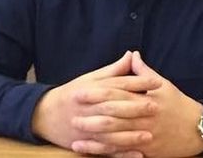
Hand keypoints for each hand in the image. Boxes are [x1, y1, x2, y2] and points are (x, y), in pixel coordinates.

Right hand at [31, 51, 160, 154]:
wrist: (44, 114)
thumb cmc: (72, 93)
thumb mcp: (91, 78)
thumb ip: (113, 70)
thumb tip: (132, 54)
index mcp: (93, 90)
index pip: (119, 84)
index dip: (139, 82)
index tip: (158, 82)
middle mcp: (90, 108)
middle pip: (115, 107)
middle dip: (136, 107)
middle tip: (157, 106)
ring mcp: (87, 127)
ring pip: (111, 132)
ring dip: (130, 134)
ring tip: (150, 134)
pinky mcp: (86, 143)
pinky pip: (106, 150)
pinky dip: (121, 153)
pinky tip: (137, 154)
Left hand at [71, 51, 202, 157]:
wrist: (199, 129)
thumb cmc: (178, 104)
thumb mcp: (164, 85)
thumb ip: (144, 72)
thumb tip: (131, 55)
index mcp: (145, 99)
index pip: (117, 94)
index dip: (97, 93)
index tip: (80, 91)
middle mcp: (143, 118)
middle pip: (113, 116)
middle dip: (91, 114)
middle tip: (71, 112)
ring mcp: (144, 136)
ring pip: (115, 136)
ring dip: (93, 135)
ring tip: (75, 132)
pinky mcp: (145, 151)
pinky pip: (121, 152)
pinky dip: (103, 151)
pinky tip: (89, 149)